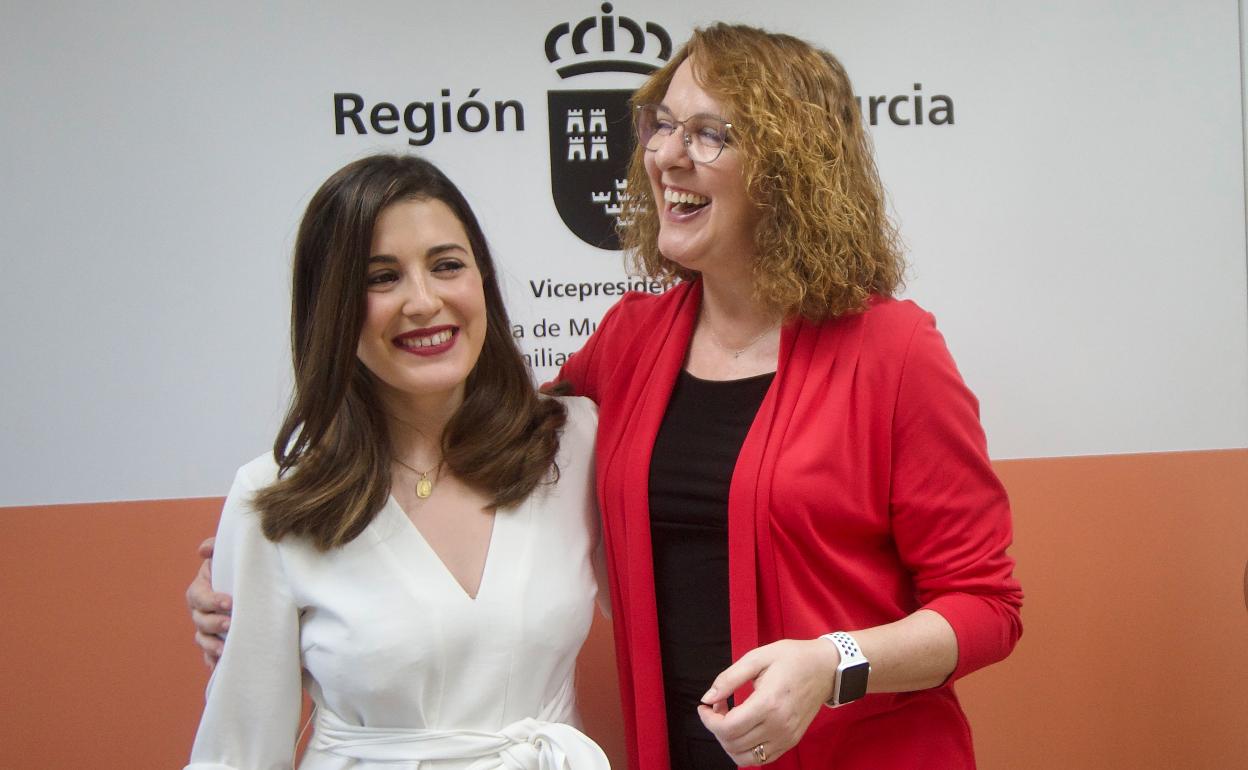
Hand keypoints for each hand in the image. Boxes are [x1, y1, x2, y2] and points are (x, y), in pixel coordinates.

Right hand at [186, 537, 231, 668]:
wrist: (258, 584)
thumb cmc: (242, 567)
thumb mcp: (231, 555)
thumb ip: (217, 547)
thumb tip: (203, 550)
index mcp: (202, 588)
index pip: (199, 596)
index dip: (211, 600)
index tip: (229, 602)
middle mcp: (202, 609)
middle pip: (200, 620)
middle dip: (214, 623)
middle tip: (230, 623)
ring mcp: (209, 627)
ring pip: (203, 639)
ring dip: (211, 644)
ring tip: (224, 648)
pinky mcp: (219, 641)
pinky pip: (210, 655)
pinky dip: (213, 661)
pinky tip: (219, 666)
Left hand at [697, 638, 839, 765]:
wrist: (826, 668)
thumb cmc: (792, 658)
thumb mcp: (757, 658)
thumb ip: (729, 678)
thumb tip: (707, 698)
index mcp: (768, 703)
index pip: (728, 728)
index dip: (708, 720)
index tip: (704, 706)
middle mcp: (778, 726)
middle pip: (733, 744)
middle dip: (716, 728)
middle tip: (717, 707)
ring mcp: (786, 737)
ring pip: (745, 757)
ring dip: (729, 742)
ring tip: (729, 719)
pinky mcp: (791, 742)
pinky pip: (761, 759)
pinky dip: (745, 750)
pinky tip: (744, 729)